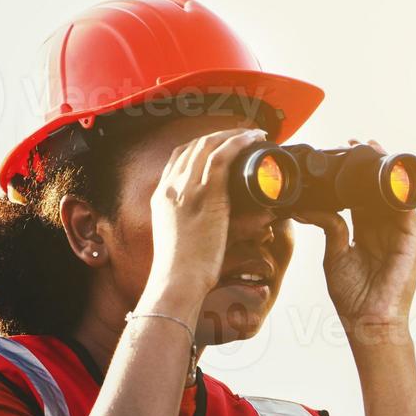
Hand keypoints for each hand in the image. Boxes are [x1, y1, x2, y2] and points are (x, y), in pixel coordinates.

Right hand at [143, 127, 265, 300]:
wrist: (177, 280)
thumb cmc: (182, 270)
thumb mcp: (179, 240)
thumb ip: (192, 226)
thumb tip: (214, 226)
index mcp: (161, 196)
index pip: (178, 157)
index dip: (201, 144)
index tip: (222, 143)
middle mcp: (171, 187)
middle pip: (193, 145)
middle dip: (220, 135)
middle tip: (244, 135)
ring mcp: (186, 189)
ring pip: (209, 145)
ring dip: (234, 134)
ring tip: (254, 134)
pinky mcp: (205, 196)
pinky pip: (222, 157)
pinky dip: (238, 143)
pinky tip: (253, 140)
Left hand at [291, 139, 415, 346]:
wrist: (369, 321)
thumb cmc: (353, 296)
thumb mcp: (334, 255)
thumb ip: (329, 228)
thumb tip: (310, 207)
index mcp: (365, 233)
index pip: (360, 198)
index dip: (352, 177)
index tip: (344, 155)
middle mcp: (384, 230)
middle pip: (377, 192)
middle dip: (369, 167)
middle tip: (358, 143)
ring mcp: (399, 235)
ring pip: (394, 196)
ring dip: (386, 172)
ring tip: (375, 149)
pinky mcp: (411, 241)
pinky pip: (409, 211)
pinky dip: (402, 192)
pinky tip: (393, 176)